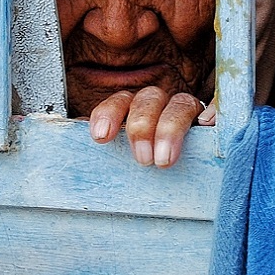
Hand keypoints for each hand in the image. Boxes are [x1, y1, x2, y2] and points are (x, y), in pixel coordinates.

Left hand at [88, 87, 215, 167]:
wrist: (180, 176)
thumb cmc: (139, 164)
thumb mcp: (115, 159)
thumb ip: (95, 148)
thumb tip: (58, 143)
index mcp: (133, 109)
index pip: (120, 101)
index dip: (109, 113)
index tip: (100, 136)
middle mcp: (160, 105)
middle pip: (149, 99)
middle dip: (141, 125)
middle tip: (141, 159)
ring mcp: (188, 111)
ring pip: (180, 104)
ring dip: (171, 128)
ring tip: (164, 160)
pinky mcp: (213, 123)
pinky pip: (216, 109)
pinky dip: (213, 113)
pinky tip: (209, 125)